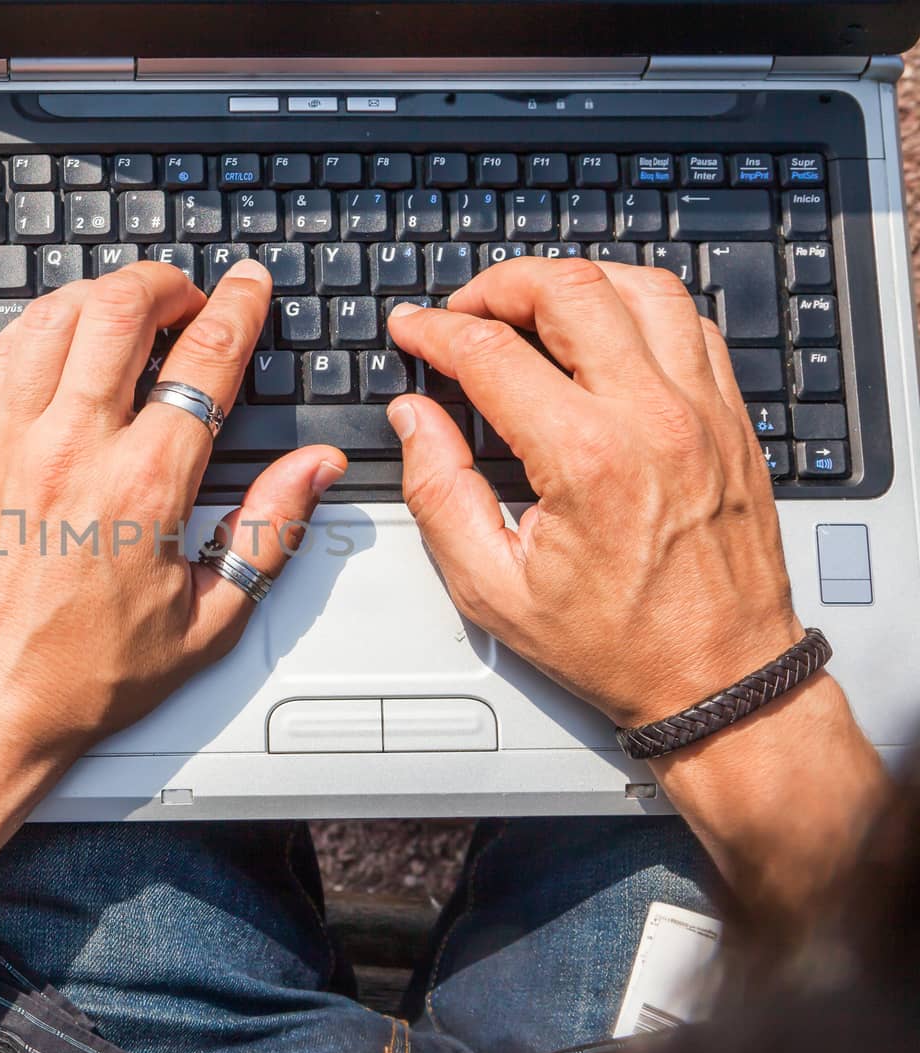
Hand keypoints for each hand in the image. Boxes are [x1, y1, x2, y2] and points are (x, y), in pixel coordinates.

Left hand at [0, 260, 343, 1014]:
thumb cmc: (82, 678)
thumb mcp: (206, 621)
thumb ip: (268, 531)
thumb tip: (315, 469)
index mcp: (143, 487)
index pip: (204, 360)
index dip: (238, 307)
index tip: (248, 286)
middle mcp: (70, 449)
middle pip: (121, 309)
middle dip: (166, 283)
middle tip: (188, 296)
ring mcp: (6, 442)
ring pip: (53, 316)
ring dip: (100, 295)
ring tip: (127, 309)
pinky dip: (38, 326)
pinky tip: (57, 339)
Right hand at [385, 258, 801, 728]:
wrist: (719, 678)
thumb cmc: (615, 644)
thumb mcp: (492, 588)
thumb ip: (439, 493)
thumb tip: (414, 418)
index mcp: (586, 459)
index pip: (492, 352)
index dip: (436, 330)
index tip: (412, 330)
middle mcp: (653, 418)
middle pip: (570, 290)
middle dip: (499, 285)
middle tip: (464, 310)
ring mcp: (703, 410)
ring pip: (640, 286)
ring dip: (574, 282)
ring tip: (530, 306)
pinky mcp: (732, 418)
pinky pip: (690, 321)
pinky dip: (637, 305)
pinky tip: (603, 329)